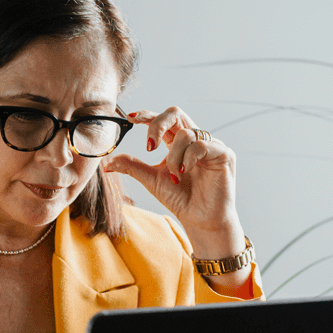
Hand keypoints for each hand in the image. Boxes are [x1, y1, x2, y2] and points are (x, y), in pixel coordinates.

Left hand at [104, 107, 248, 285]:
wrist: (199, 220)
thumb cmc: (180, 199)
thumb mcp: (151, 180)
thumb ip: (132, 166)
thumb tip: (108, 162)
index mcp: (177, 143)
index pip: (163, 120)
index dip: (147, 115)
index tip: (129, 118)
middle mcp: (194, 140)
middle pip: (175, 113)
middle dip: (157, 124)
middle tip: (149, 145)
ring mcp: (210, 145)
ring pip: (185, 133)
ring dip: (173, 157)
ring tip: (174, 176)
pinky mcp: (224, 154)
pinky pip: (201, 145)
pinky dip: (188, 159)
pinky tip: (184, 173)